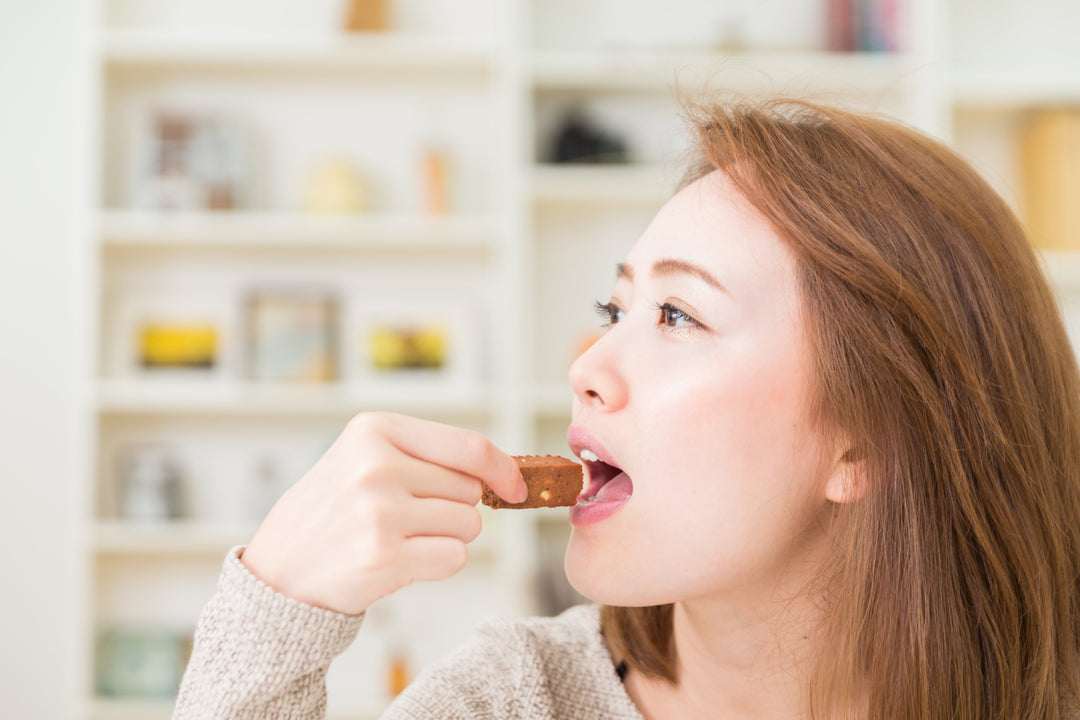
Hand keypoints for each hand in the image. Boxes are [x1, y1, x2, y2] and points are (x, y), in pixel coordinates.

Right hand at [240, 412, 527, 615]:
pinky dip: (438, 565)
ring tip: (398, 540)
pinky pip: (455, 557)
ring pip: (468, 525)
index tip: (515, 488)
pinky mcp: (386, 554)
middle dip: (453, 509)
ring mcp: (381, 510)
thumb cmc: (331, 516)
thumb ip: (425, 457)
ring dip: (446, 539)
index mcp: (375, 430)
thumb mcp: (363, 461)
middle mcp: (377, 464)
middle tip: (405, 520)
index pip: (469, 446)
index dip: (503, 469)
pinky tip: (399, 563)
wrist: (278, 573)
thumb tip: (502, 473)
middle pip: (470, 490)